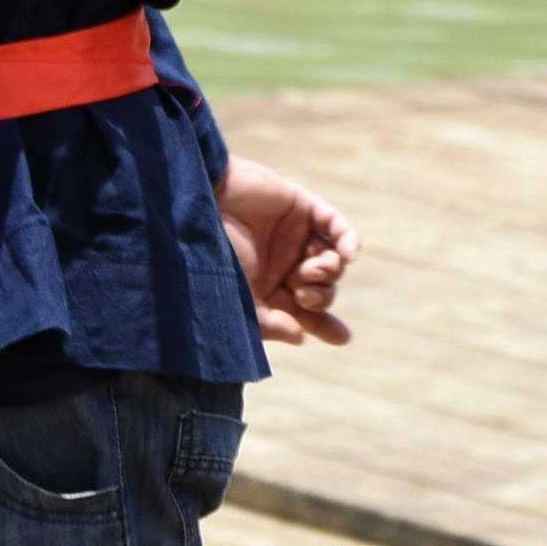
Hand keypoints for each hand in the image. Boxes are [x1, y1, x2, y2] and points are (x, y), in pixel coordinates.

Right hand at [220, 163, 361, 345]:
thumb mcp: (239, 304)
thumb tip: (301, 337)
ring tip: (308, 271)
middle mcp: (282, 264)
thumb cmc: (210, 260)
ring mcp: (294, 236)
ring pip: (333, 260)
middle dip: (322, 297)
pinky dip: (349, 240)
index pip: (303, 313)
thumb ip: (271, 324)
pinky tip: (350, 255)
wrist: (197, 213)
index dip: (324, 326)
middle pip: (323, 288)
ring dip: (329, 271)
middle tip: (304, 295)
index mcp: (266, 289)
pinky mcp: (302, 207)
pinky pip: (337, 225)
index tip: (344, 338)